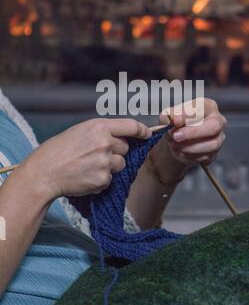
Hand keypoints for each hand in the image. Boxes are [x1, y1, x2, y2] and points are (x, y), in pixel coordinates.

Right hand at [20, 118, 151, 200]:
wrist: (45, 172)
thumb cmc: (58, 150)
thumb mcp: (80, 131)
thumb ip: (102, 132)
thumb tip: (122, 137)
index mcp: (99, 127)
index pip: (131, 126)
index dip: (142, 130)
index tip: (147, 134)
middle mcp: (105, 143)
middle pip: (125, 148)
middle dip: (116, 151)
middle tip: (95, 155)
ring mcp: (105, 162)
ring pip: (120, 164)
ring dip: (110, 166)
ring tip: (88, 166)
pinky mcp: (103, 179)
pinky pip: (110, 179)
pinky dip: (101, 179)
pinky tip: (85, 176)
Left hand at [149, 99, 226, 184]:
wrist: (176, 139)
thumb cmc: (177, 123)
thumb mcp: (170, 116)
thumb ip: (171, 115)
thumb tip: (174, 119)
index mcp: (208, 106)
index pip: (203, 107)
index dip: (188, 114)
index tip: (174, 121)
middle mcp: (218, 121)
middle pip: (214, 127)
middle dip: (193, 133)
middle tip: (175, 136)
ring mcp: (218, 138)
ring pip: (211, 145)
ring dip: (190, 147)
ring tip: (175, 145)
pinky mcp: (214, 153)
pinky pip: (205, 157)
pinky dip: (190, 156)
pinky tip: (180, 152)